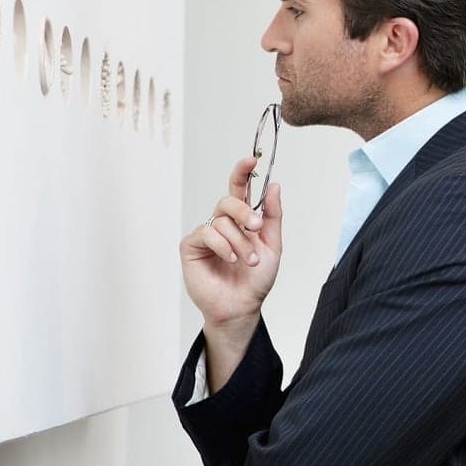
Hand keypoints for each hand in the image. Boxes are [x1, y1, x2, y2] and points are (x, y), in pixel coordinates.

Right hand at [180, 156, 283, 329]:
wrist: (243, 305)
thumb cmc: (256, 279)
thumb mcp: (272, 245)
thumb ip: (272, 216)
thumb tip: (274, 186)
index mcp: (242, 221)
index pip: (240, 190)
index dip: (243, 173)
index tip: (251, 159)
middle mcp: (222, 223)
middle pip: (229, 200)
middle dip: (244, 211)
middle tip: (255, 228)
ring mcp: (206, 234)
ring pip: (221, 220)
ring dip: (239, 241)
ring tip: (248, 260)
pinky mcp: (191, 246)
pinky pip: (207, 233)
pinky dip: (223, 246)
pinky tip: (230, 259)